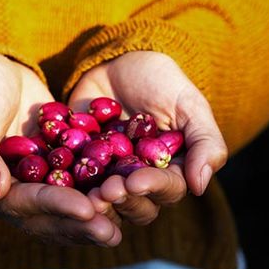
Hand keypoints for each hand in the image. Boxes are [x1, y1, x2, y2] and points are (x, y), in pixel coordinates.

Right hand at [0, 53, 120, 245]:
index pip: (18, 203)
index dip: (52, 206)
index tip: (85, 209)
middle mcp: (5, 195)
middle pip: (43, 218)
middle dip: (76, 225)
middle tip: (110, 232)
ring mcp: (29, 185)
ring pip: (60, 212)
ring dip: (89, 221)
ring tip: (118, 229)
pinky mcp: (50, 173)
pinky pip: (74, 190)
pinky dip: (95, 197)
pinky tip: (122, 201)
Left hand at [68, 51, 226, 224]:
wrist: (117, 63)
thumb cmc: (160, 82)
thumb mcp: (188, 105)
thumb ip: (204, 142)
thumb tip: (199, 187)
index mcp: (171, 169)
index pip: (168, 189)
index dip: (152, 188)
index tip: (135, 181)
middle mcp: (141, 178)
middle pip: (137, 206)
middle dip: (123, 200)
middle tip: (107, 189)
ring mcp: (110, 175)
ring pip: (107, 203)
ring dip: (99, 202)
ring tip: (89, 194)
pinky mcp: (82, 166)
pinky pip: (76, 184)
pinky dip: (72, 187)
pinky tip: (64, 185)